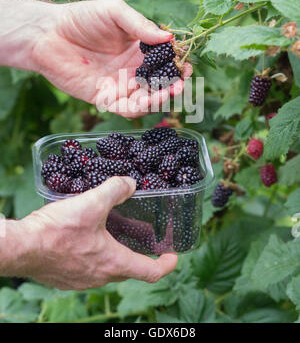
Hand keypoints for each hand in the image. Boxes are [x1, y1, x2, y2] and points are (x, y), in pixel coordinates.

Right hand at [20, 176, 177, 289]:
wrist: (21, 247)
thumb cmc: (57, 230)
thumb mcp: (91, 203)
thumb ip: (115, 189)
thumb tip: (131, 183)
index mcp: (112, 262)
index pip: (149, 272)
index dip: (166, 264)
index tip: (173, 256)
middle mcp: (99, 276)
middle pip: (128, 269)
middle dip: (138, 254)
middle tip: (141, 237)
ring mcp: (81, 280)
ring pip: (106, 268)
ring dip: (114, 252)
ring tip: (112, 231)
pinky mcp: (65, 277)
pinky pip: (87, 268)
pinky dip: (94, 254)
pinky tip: (84, 237)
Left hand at [31, 0, 191, 116]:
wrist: (48, 34)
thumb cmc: (81, 18)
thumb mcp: (115, 12)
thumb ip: (140, 25)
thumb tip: (168, 38)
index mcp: (138, 49)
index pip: (165, 61)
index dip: (178, 65)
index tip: (186, 66)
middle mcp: (132, 69)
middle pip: (159, 83)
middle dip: (173, 85)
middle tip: (180, 84)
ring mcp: (119, 85)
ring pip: (146, 99)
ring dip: (159, 99)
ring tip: (168, 93)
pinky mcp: (104, 98)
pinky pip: (124, 109)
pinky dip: (137, 109)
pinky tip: (146, 101)